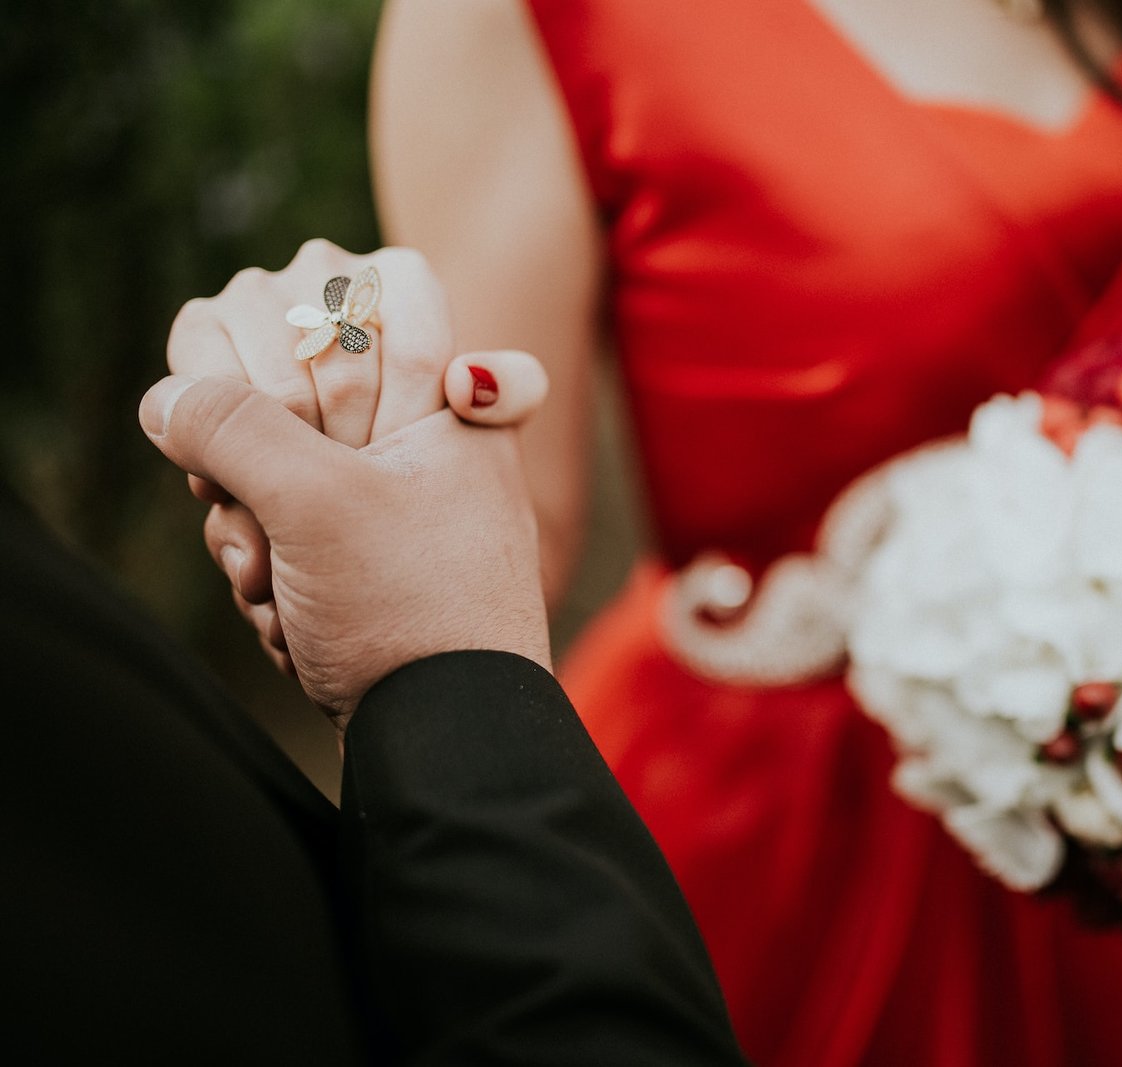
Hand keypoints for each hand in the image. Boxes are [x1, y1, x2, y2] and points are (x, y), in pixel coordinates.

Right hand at [168, 241, 530, 675]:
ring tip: (277, 579)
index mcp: (448, 392)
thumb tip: (168, 398)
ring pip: (272, 457)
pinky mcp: (353, 547)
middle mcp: (423, 429)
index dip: (319, 319)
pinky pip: (277, 522)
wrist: (446, 734)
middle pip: (299, 375)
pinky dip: (265, 566)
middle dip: (257, 455)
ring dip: (251, 525)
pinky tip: (283, 614)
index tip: (308, 401)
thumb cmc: (410, 611)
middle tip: (265, 513)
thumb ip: (233, 425)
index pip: (387, 280)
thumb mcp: (313, 505)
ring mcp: (386, 489)